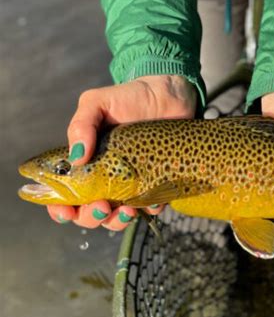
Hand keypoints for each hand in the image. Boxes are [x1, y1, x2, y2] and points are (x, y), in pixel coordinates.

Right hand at [47, 75, 195, 229]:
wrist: (170, 95)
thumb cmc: (131, 97)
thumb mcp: (98, 103)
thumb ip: (81, 125)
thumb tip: (75, 159)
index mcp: (87, 162)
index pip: (66, 195)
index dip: (61, 208)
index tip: (65, 210)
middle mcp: (107, 177)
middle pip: (89, 212)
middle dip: (90, 217)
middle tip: (101, 206)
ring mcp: (132, 182)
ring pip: (118, 217)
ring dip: (117, 221)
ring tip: (126, 210)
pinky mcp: (157, 182)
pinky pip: (151, 207)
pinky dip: (149, 210)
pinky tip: (151, 202)